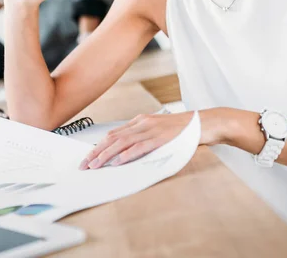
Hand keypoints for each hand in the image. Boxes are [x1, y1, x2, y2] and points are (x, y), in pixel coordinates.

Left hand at [79, 112, 195, 169]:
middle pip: (114, 138)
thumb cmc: (181, 130)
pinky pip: (140, 147)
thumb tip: (124, 152)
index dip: (98, 146)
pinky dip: (127, 155)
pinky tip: (117, 162)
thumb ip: (141, 138)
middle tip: (85, 164)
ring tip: (95, 165)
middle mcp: (143, 123)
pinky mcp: (161, 138)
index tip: (88, 157)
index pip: (114, 134)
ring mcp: (151, 130)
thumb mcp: (157, 130)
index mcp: (140, 121)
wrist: (202, 123)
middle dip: (97, 152)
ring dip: (106, 155)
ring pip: (123, 142)